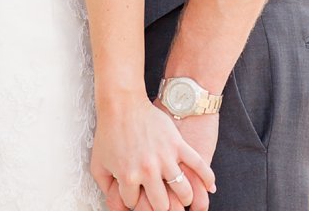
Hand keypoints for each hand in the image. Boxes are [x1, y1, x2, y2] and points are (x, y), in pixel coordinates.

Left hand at [91, 97, 215, 211]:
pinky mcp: (178, 144)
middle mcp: (149, 171)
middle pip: (161, 204)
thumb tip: (117, 204)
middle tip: (162, 203)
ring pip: (183, 190)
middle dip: (161, 207)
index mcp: (128, 177)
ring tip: (184, 198)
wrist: (123, 105)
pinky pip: (197, 164)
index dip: (132, 200)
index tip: (134, 194)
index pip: (133, 204)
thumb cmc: (110, 133)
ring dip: (185, 198)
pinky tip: (210, 186)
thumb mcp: (98, 164)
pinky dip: (206, 177)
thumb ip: (106, 188)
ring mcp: (165, 157)